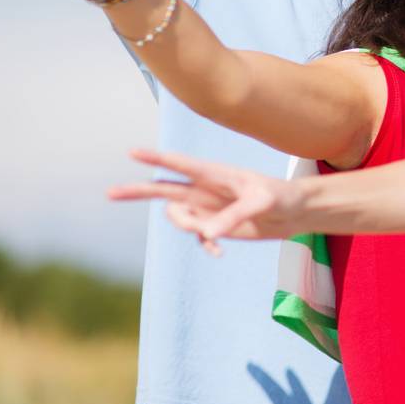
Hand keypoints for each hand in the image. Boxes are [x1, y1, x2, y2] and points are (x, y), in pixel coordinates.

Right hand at [108, 148, 302, 255]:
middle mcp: (206, 190)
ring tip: (213, 234)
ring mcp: (208, 208)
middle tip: (110, 192)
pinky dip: (205, 244)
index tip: (132, 152)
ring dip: (188, 227)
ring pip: (179, 217)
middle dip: (137, 190)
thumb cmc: (282, 197)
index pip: (181, 164)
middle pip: (163, 189)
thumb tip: (206, 234)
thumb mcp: (262, 203)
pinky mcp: (215, 226)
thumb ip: (233, 216)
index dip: (157, 159)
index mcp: (216, 174)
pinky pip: (197, 237)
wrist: (294, 213)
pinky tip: (219, 251)